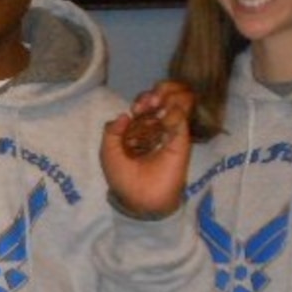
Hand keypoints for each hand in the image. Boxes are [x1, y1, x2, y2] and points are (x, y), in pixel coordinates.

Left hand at [101, 80, 194, 218]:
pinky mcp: (181, 140)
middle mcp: (157, 126)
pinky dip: (175, 112)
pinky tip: (165, 120)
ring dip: (171, 95)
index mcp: (140, 127)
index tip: (136, 109)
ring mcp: (171, 131)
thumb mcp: (108, 153)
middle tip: (148, 104)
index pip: (147, 102)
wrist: (139, 199)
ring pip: (181, 100)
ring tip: (157, 105)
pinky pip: (183, 117)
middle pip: (167, 95)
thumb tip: (125, 114)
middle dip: (160, 91)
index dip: (143, 99)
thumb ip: (111, 132)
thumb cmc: (123, 178)